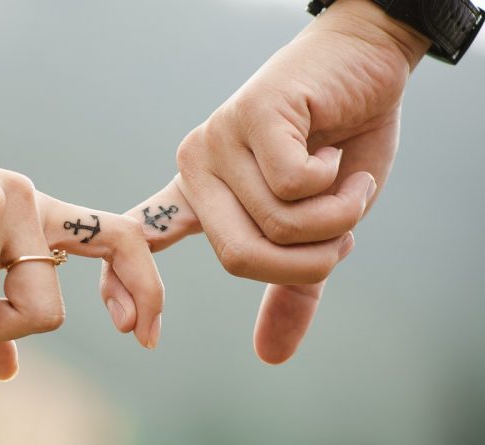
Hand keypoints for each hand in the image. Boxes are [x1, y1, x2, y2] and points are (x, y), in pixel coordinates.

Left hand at [105, 0, 430, 362]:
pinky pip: (291, 185)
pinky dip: (336, 183)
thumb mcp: (317, 228)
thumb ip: (291, 285)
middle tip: (343, 233)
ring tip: (346, 182)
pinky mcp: (250, 115)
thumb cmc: (339, 144)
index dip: (124, 286)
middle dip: (309, 259)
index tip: (132, 332)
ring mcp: (218, 140)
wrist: (364, 65)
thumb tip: (269, 357)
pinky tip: (334, 150)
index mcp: (199, 196)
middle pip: (239, 256)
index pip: (143, 241)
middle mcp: (196, 168)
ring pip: (275, 223)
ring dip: (335, 217)